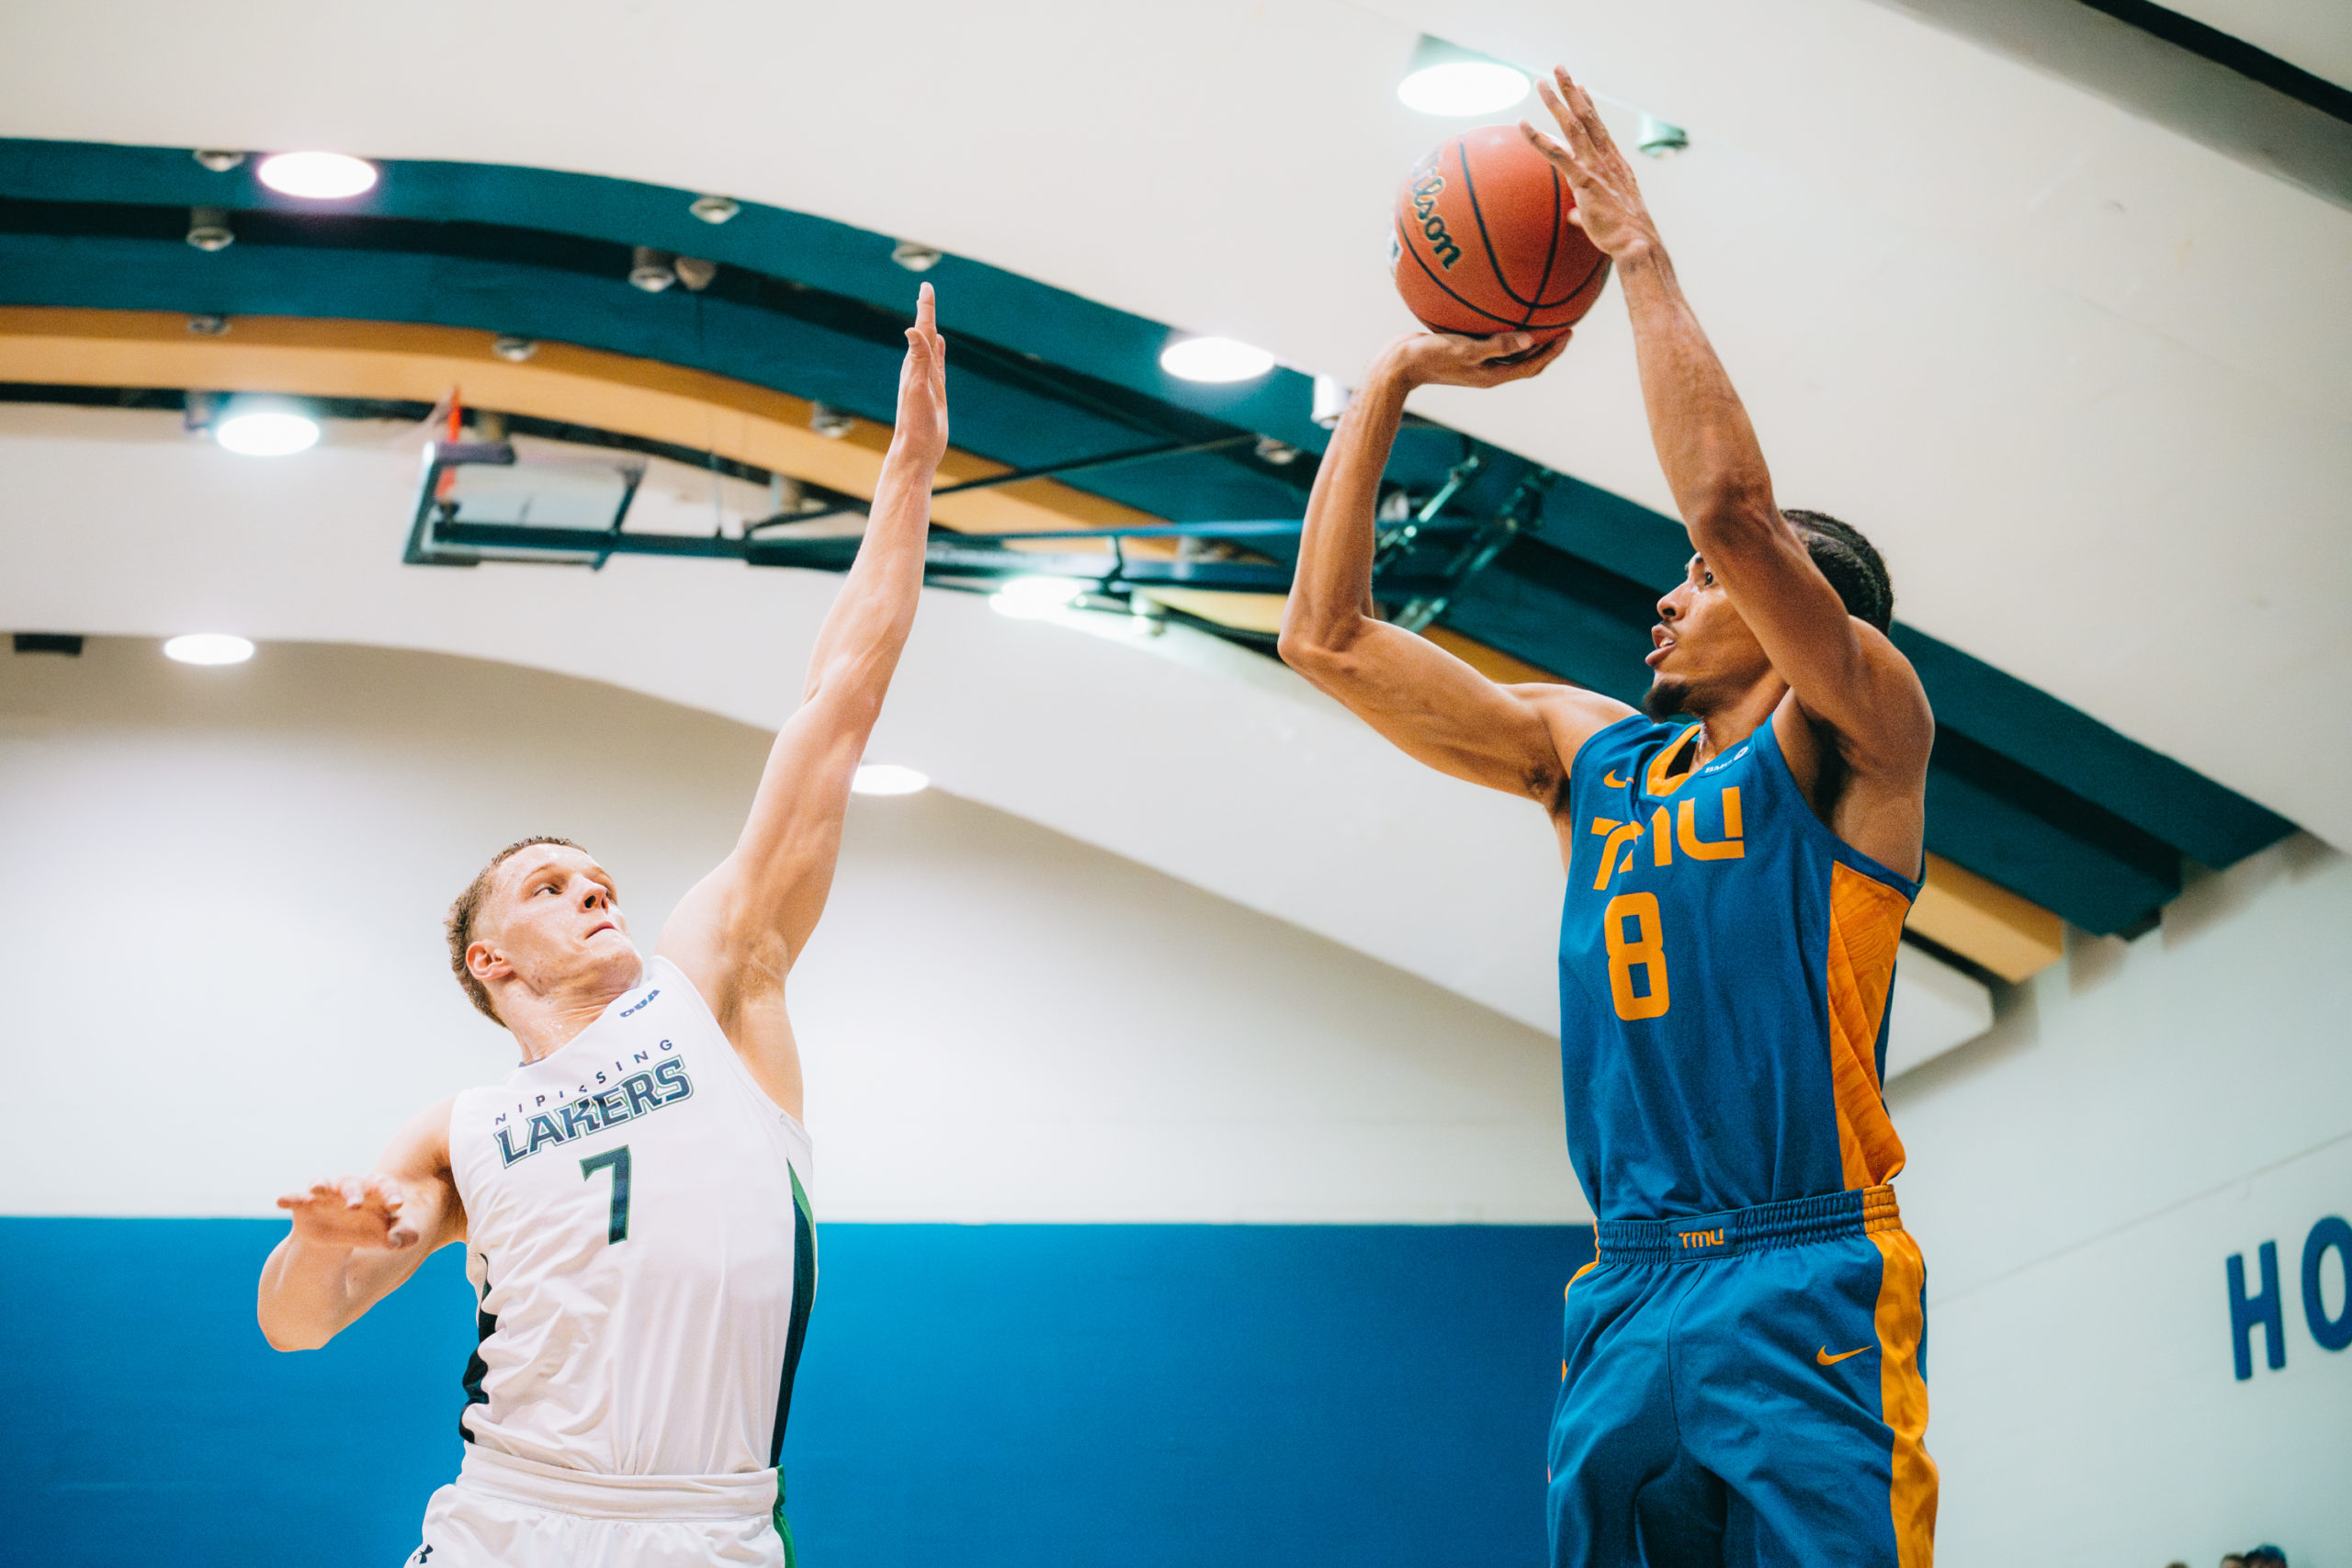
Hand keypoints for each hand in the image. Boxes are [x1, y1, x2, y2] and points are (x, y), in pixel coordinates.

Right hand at [277, 1175, 420, 1251]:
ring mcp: (326, 1194)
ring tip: (318, 1189)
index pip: (385, 1186)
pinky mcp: (305, 1203)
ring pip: (324, 1184)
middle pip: (353, 1184)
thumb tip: (398, 1242)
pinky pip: (296, 1196)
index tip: (397, 1205)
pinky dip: (290, 1197)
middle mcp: (350, 1189)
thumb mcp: (388, 1237)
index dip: (390, 1193)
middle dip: (354, 1193)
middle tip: (355, 1206)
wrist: (337, 1241)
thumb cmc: (371, 1232)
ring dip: (321, 1185)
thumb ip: (401, 1237)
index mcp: (375, 1193)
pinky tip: (281, 1201)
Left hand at [891, 281, 947, 465]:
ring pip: (931, 346)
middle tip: (927, 290)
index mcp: (915, 365)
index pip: (922, 329)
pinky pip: (938, 363)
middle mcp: (919, 368)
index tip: (926, 286)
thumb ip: (917, 359)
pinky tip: (941, 343)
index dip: (925, 307)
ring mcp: (927, 379)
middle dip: (927, 310)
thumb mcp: (918, 388)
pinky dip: (940, 349)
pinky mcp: (935, 390)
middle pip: (925, 332)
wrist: (917, 450)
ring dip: (932, 328)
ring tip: (930, 311)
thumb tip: (912, 329)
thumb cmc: (916, 423)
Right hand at [1377, 329, 1568, 391]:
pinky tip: (1500, 307)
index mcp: (1492, 376)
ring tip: (1539, 314)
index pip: (1533, 366)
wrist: (1397, 364)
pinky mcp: (1464, 351)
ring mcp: (1476, 363)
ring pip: (1510, 351)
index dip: (1553, 351)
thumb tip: (1530, 339)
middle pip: (1526, 360)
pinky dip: (1502, 328)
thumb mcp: (1465, 350)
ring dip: (1527, 337)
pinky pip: (1491, 339)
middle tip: (1563, 323)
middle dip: (1546, 345)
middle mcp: (1487, 371)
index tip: (1569, 332)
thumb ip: (1497, 345)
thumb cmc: (1429, 357)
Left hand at [1520, 68, 1660, 261]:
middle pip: (1586, 116)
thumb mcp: (1602, 217)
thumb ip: (1585, 210)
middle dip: (1571, 91)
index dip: (1587, 106)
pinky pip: (1556, 153)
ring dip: (1555, 102)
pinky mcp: (1584, 180)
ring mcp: (1595, 167)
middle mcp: (1605, 158)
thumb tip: (1574, 214)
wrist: (1636, 244)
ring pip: (1572, 126)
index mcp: (1613, 163)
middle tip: (1559, 68)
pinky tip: (1522, 124)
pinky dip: (1537, 137)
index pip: (1598, 128)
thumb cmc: (1621, 234)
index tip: (1580, 87)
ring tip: (1541, 83)